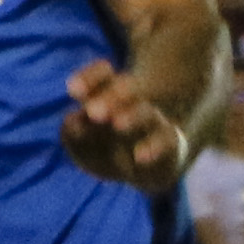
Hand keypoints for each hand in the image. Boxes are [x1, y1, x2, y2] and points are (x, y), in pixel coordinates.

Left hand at [60, 58, 185, 187]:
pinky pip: (166, 140)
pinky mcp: (171, 142)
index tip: (72, 90)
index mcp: (110, 94)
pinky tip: (139, 157)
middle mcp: (133, 102)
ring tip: (117, 124)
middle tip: (92, 111)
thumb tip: (72, 124)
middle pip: (125, 90)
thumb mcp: (82, 141)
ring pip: (144, 113)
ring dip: (131, 117)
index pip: (103, 76)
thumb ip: (73, 132)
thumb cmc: (105, 149)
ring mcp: (153, 121)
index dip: (90, 79)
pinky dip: (153, 147)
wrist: (144, 167)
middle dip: (110, 97)